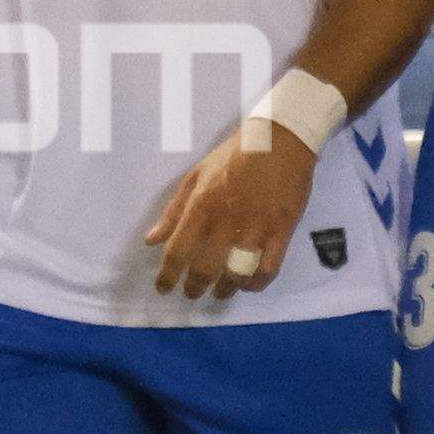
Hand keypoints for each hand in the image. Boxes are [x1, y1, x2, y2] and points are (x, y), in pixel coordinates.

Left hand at [142, 114, 319, 303]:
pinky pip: (268, 269)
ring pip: (236, 274)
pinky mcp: (282, 231)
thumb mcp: (195, 176)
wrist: (281, 140)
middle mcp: (226, 220)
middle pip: (205, 268)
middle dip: (195, 287)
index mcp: (201, 205)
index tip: (163, 288)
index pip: (177, 251)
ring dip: (225, 290)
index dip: (167, 276)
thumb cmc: (233, 156)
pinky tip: (248, 284)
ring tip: (219, 293)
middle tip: (192, 293)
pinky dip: (256, 283)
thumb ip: (173, 210)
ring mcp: (256, 228)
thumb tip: (152, 240)